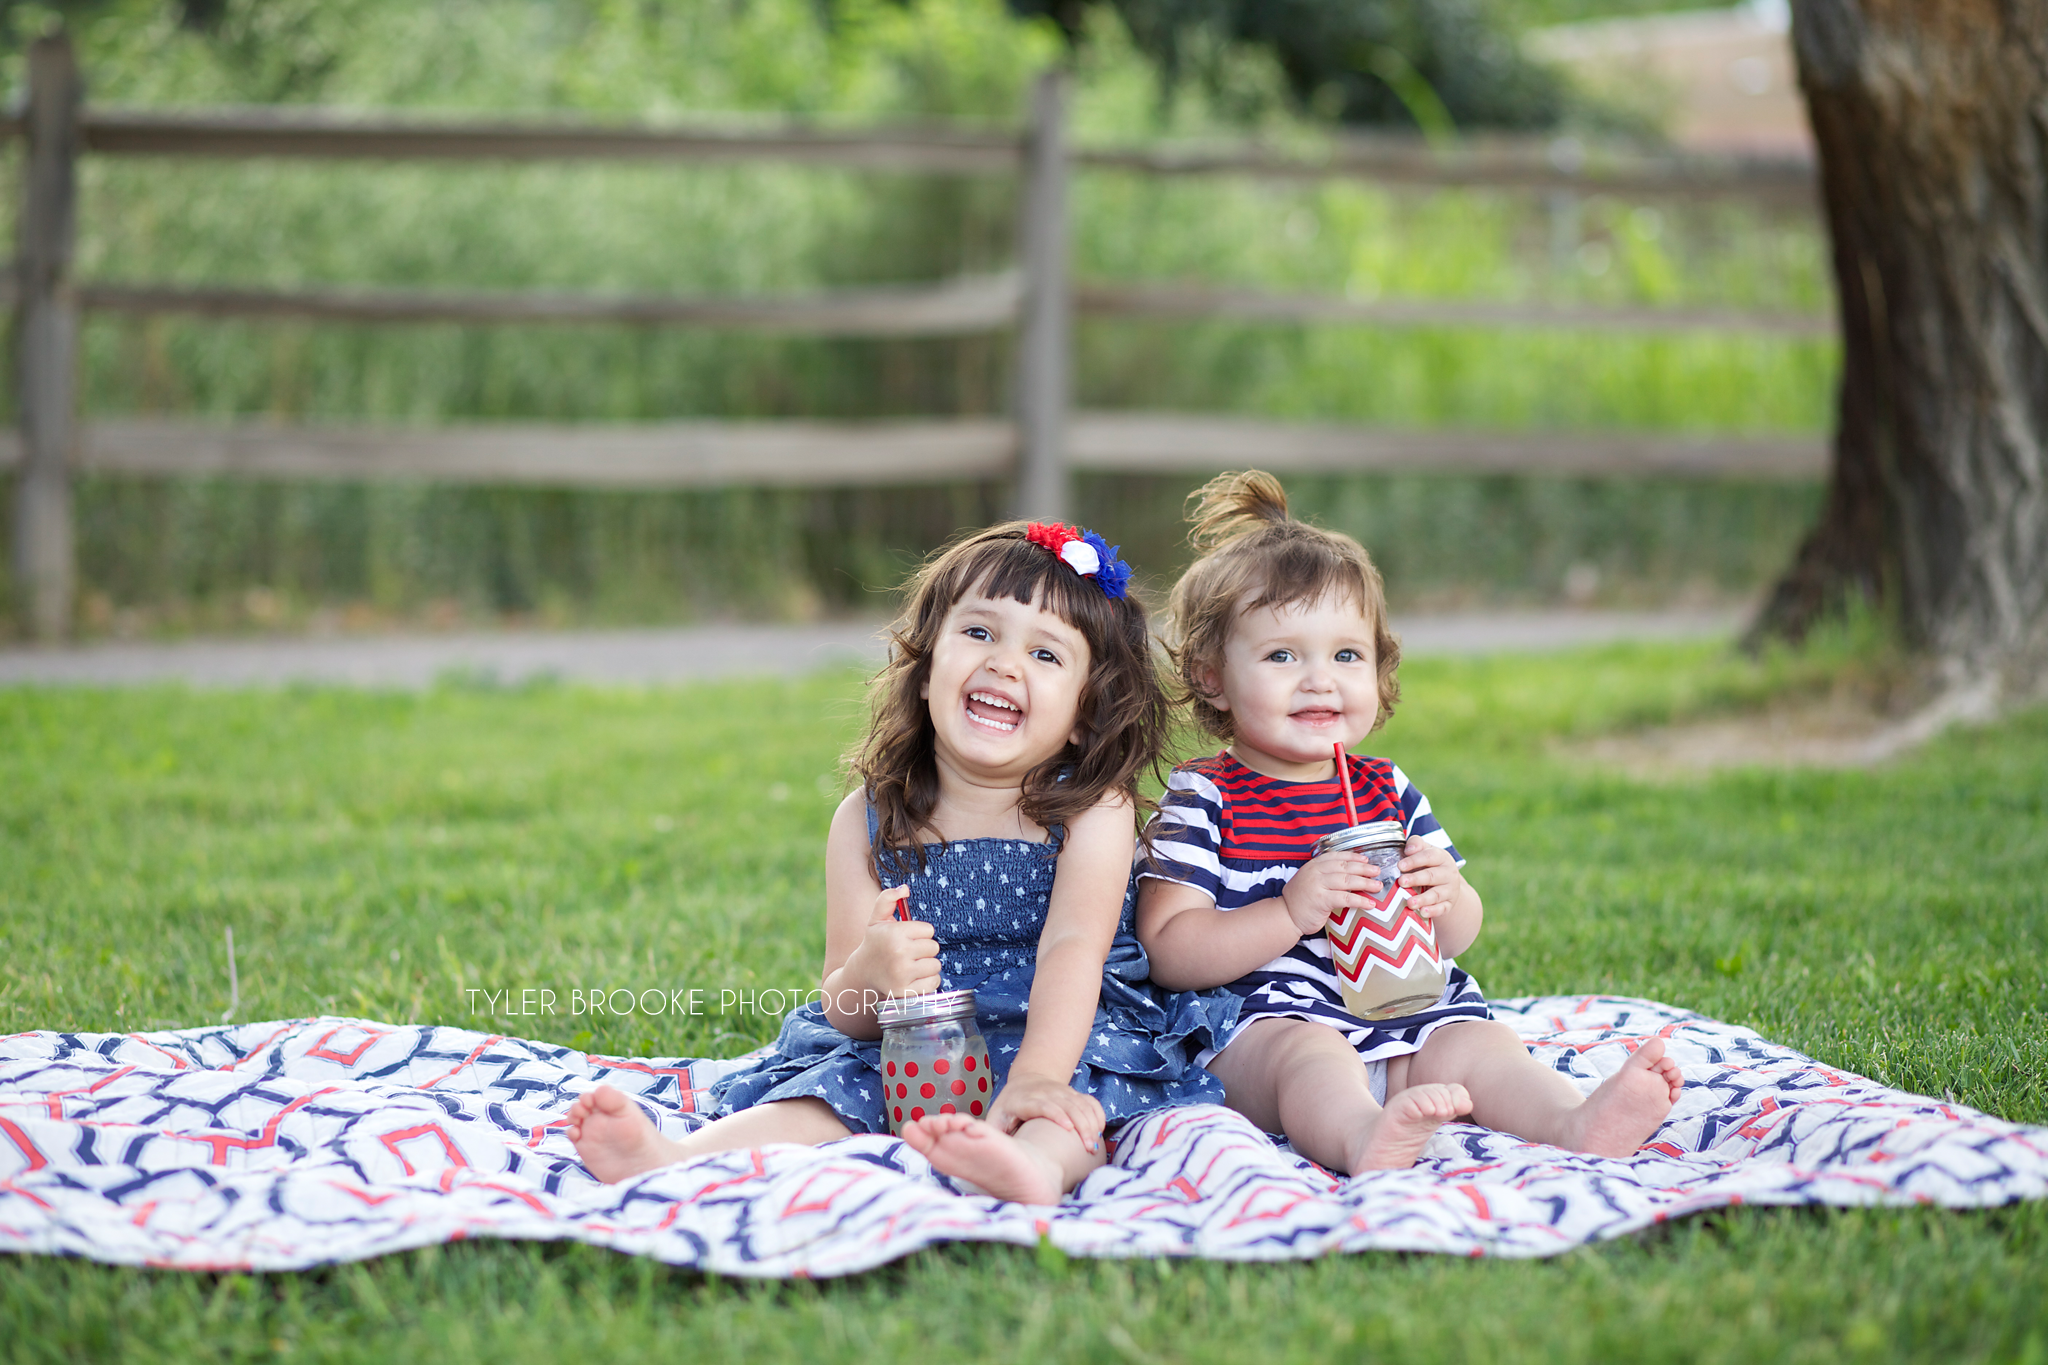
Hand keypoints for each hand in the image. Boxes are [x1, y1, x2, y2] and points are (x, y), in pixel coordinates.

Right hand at [844, 886, 941, 998]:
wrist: (862, 974)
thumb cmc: (874, 943)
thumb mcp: (876, 919)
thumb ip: (888, 898)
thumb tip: (905, 888)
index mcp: (894, 934)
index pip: (929, 930)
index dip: (920, 933)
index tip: (907, 938)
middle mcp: (898, 953)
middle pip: (934, 947)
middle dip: (924, 949)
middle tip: (909, 952)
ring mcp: (902, 974)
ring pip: (936, 965)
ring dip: (927, 965)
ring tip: (911, 965)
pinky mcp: (906, 992)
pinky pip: (934, 983)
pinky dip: (928, 981)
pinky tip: (914, 978)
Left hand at [987, 1070, 1105, 1153]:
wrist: (1027, 1079)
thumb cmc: (1009, 1105)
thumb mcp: (995, 1116)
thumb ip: (992, 1133)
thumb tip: (985, 1150)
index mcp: (1026, 1100)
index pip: (1044, 1105)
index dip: (1057, 1115)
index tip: (1068, 1129)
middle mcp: (1047, 1093)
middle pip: (1068, 1106)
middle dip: (1081, 1125)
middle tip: (1088, 1148)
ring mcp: (1062, 1092)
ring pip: (1081, 1104)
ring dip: (1091, 1123)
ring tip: (1094, 1145)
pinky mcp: (1073, 1093)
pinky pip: (1089, 1101)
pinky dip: (1097, 1114)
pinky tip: (1100, 1130)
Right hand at [1278, 851, 1381, 934]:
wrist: (1285, 916)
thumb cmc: (1300, 901)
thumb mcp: (1310, 881)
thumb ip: (1325, 875)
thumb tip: (1349, 874)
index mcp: (1313, 865)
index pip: (1337, 856)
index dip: (1353, 857)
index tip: (1366, 859)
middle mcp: (1315, 872)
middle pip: (1345, 867)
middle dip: (1364, 868)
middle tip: (1377, 871)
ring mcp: (1318, 885)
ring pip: (1347, 880)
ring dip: (1365, 883)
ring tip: (1378, 886)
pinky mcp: (1321, 900)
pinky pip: (1346, 898)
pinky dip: (1360, 900)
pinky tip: (1370, 903)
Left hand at [1396, 838, 1465, 920]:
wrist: (1447, 882)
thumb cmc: (1429, 864)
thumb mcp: (1425, 851)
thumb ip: (1416, 844)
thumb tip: (1409, 849)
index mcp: (1442, 857)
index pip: (1429, 856)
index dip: (1414, 861)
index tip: (1400, 866)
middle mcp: (1448, 873)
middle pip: (1432, 876)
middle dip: (1416, 879)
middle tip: (1401, 882)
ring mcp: (1450, 890)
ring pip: (1437, 894)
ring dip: (1423, 899)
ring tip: (1410, 903)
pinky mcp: (1449, 904)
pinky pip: (1442, 909)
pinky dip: (1433, 911)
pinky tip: (1422, 913)